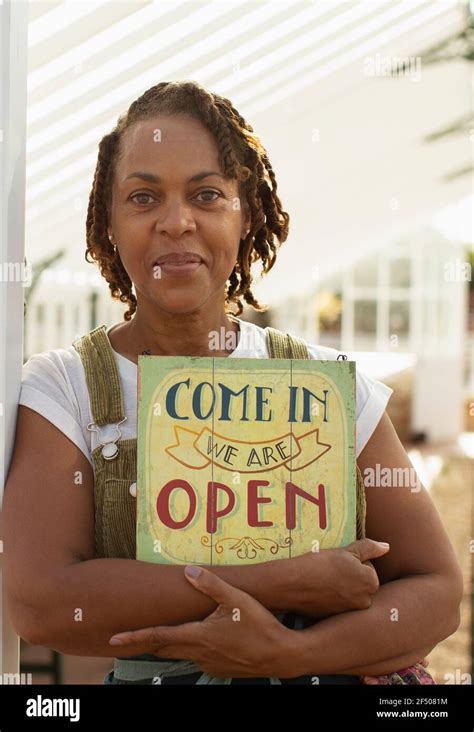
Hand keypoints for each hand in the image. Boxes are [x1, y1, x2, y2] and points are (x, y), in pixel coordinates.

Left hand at [109, 566, 295, 678]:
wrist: (282, 655)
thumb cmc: (259, 625)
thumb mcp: (236, 598)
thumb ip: (210, 585)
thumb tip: (187, 571)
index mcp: (198, 636)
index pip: (158, 636)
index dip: (134, 637)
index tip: (113, 639)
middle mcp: (199, 653)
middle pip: (163, 649)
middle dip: (143, 643)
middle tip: (123, 639)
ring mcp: (209, 664)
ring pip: (179, 654)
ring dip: (165, 646)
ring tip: (153, 637)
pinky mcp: (220, 669)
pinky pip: (196, 658)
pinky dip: (186, 650)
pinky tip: (192, 642)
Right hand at [282, 538, 389, 618]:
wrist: (294, 584)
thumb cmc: (321, 564)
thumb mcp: (346, 551)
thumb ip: (369, 548)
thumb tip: (387, 547)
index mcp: (371, 583)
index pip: (367, 568)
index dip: (352, 562)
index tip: (338, 561)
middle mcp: (365, 601)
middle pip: (360, 583)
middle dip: (349, 577)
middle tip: (331, 570)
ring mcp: (350, 612)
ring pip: (349, 594)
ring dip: (341, 587)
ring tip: (324, 580)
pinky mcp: (336, 619)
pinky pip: (338, 604)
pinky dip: (332, 598)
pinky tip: (320, 591)